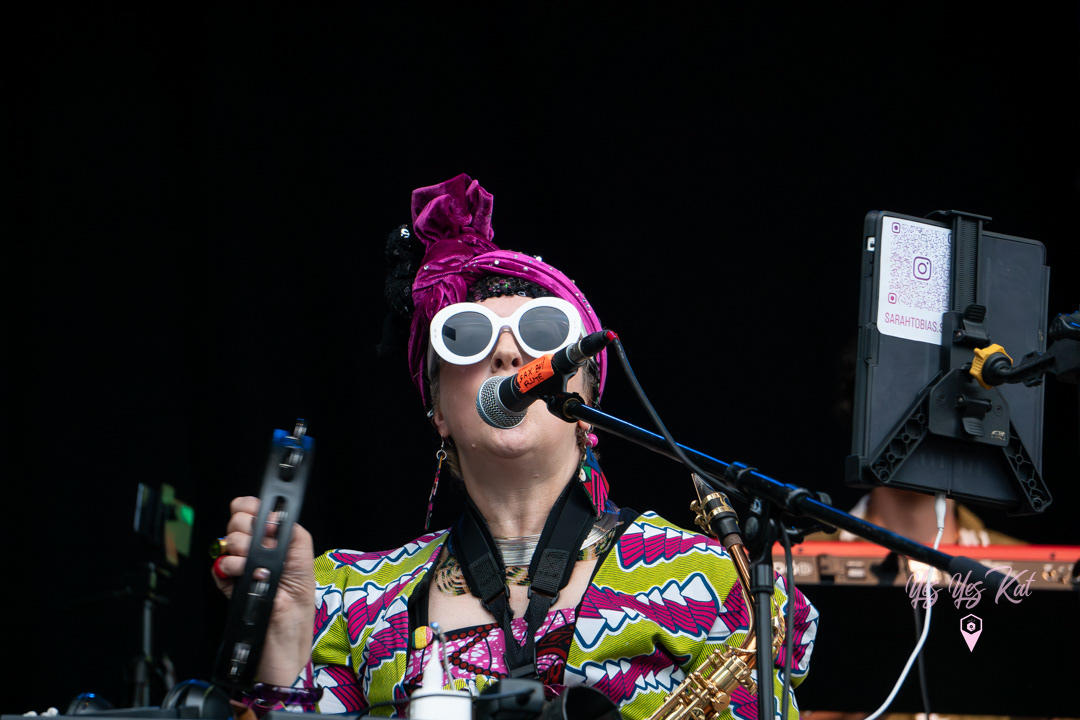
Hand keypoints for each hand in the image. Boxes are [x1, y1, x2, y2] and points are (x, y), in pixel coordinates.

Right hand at [213, 496, 315, 686]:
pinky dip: (224, 568)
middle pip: (240, 523)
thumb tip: (275, 517)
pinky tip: (235, 575)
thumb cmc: (297, 614)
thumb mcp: (305, 568)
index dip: (253, 508)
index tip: (255, 516)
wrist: (280, 651)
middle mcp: (260, 555)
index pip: (259, 513)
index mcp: (280, 546)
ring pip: (227, 542)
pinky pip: (218, 567)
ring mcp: (243, 569)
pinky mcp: (229, 586)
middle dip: (245, 530)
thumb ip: (294, 538)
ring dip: (236, 550)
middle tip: (254, 547)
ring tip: (248, 566)